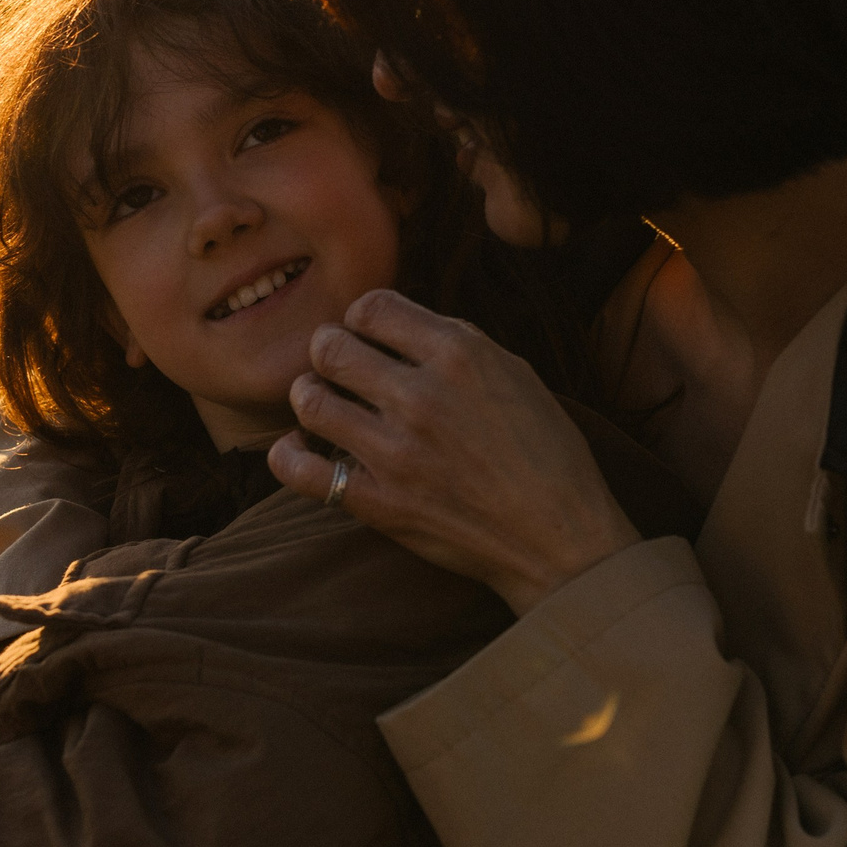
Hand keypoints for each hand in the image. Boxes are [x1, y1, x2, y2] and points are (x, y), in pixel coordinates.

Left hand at [271, 289, 639, 615]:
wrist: (559, 539)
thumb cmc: (546, 454)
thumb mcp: (515, 375)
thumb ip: (454, 344)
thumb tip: (395, 326)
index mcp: (460, 354)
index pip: (373, 307)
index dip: (362, 318)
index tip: (367, 336)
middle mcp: (422, 395)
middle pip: (330, 346)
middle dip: (327, 350)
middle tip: (336, 367)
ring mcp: (395, 451)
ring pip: (309, 399)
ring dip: (308, 395)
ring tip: (320, 403)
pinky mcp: (378, 502)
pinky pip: (299, 468)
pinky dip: (287, 453)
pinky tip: (298, 447)